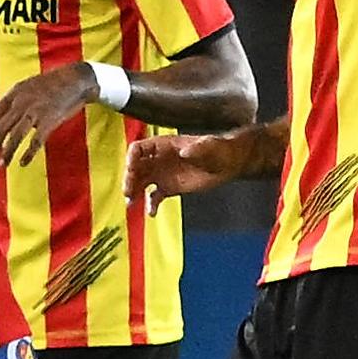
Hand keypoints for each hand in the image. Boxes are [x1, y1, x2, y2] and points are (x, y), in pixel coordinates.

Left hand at [0, 65, 100, 166]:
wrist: (76, 80)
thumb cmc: (51, 85)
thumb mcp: (27, 87)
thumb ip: (13, 101)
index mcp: (14, 93)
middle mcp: (22, 102)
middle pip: (0, 127)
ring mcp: (35, 111)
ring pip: (15, 136)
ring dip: (6, 152)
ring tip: (1, 164)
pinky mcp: (50, 120)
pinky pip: (36, 141)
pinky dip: (28, 153)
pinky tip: (23, 162)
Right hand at [123, 132, 257, 213]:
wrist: (229, 163)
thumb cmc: (219, 149)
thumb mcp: (210, 146)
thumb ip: (198, 148)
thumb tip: (184, 152)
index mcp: (164, 145)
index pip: (138, 149)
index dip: (132, 159)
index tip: (131, 170)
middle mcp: (159, 159)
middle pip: (135, 167)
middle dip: (129, 179)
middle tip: (128, 193)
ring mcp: (163, 174)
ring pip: (140, 183)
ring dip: (134, 193)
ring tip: (132, 205)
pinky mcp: (169, 188)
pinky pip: (154, 196)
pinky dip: (150, 204)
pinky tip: (151, 212)